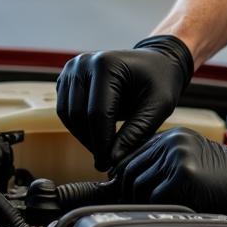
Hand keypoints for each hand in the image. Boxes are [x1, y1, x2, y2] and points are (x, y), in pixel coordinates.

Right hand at [56, 35, 193, 170]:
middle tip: (106, 161)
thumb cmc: (161, 80)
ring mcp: (73, 69)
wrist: (156, 62)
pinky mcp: (68, 78)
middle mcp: (84, 63)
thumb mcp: (159, 105)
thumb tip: (113, 158)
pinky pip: (66, 110)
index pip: (97, 112)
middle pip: (79, 114)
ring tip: (103, 149)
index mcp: (106, 64)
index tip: (108, 164)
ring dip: (83, 136)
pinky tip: (97, 134)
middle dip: (93, 142)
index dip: (102, 143)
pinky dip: (79, 126)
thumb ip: (137, 131)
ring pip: (68, 114)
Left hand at [117, 128, 226, 220]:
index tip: (124, 193)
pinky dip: (159, 210)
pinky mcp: (184, 176)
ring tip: (161, 210)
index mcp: (174, 136)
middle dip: (130, 193)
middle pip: (130, 172)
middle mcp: (173, 142)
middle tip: (139, 208)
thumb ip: (165, 165)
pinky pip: (154, 200)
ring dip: (144, 204)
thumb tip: (129, 185)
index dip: (125, 178)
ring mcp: (178, 157)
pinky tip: (174, 211)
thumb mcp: (195, 159)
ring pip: (138, 188)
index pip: (132, 156)